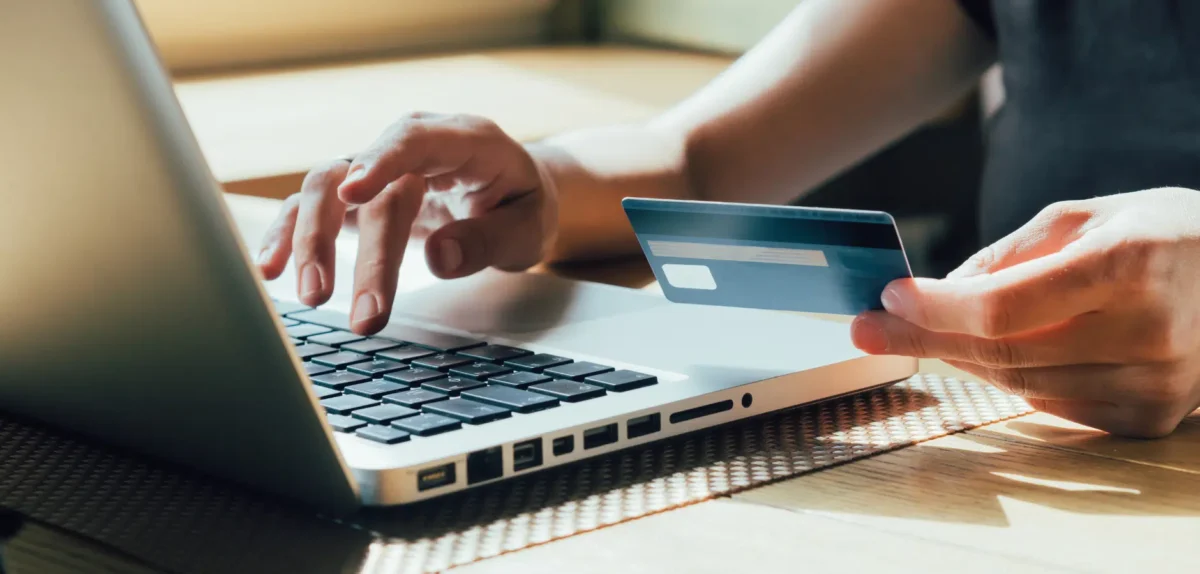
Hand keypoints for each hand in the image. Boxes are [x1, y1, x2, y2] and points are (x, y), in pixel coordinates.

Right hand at [255, 113, 557, 333]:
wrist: (514, 198)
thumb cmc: (522, 207)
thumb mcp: (529, 227)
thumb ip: (490, 240)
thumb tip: (438, 258)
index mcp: (464, 140)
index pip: (414, 139)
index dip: (382, 160)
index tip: (355, 193)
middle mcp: (411, 145)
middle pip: (365, 181)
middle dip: (359, 248)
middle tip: (364, 315)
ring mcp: (379, 167)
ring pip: (326, 189)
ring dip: (311, 241)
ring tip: (312, 297)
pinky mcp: (358, 194)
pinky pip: (313, 207)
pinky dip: (289, 235)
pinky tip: (271, 269)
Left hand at [851, 187, 1199, 437]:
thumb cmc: (1158, 236)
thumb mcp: (1084, 217)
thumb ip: (1008, 255)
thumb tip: (938, 293)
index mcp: (1129, 264)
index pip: (1004, 307)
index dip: (937, 309)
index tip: (889, 298)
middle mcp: (1148, 331)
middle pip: (1002, 351)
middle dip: (925, 337)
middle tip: (868, 328)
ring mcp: (1154, 384)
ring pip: (1019, 383)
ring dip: (963, 357)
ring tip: (928, 332)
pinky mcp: (1149, 418)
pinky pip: (1051, 404)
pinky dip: (1012, 378)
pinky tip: (991, 352)